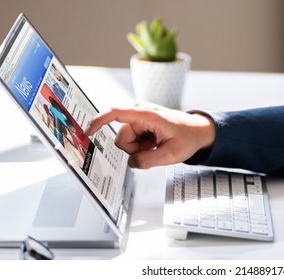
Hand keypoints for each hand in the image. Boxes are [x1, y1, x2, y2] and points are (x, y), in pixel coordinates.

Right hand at [84, 103, 215, 168]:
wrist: (197, 131)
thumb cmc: (187, 137)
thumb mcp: (171, 155)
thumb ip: (148, 161)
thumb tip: (131, 162)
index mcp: (146, 114)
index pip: (115, 113)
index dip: (98, 122)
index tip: (87, 131)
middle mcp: (139, 112)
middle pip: (121, 139)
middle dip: (134, 150)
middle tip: (153, 149)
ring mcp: (138, 118)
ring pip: (125, 142)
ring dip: (138, 149)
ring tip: (155, 145)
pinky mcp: (139, 124)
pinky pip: (131, 141)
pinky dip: (141, 147)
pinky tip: (154, 143)